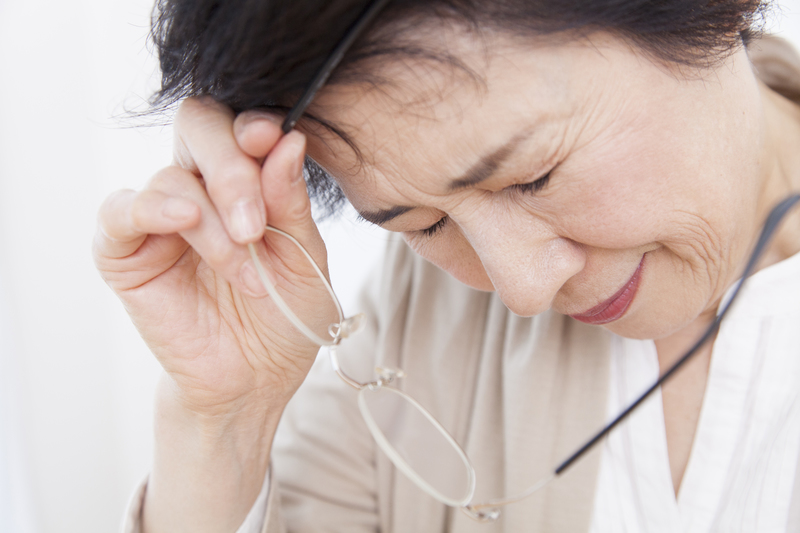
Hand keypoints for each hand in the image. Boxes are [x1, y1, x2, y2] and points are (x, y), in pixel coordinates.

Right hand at [94, 96, 335, 415]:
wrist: (257, 378)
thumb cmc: (286, 313)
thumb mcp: (304, 256)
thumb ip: (290, 200)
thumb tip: (287, 138)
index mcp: (246, 179)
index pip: (240, 125)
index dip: (254, 125)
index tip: (272, 138)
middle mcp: (201, 187)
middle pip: (199, 128)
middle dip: (232, 170)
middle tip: (256, 225)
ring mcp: (161, 216)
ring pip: (173, 179)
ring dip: (213, 223)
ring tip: (244, 272)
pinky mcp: (125, 251)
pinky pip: (121, 210)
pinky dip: (151, 208)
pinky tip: (183, 220)